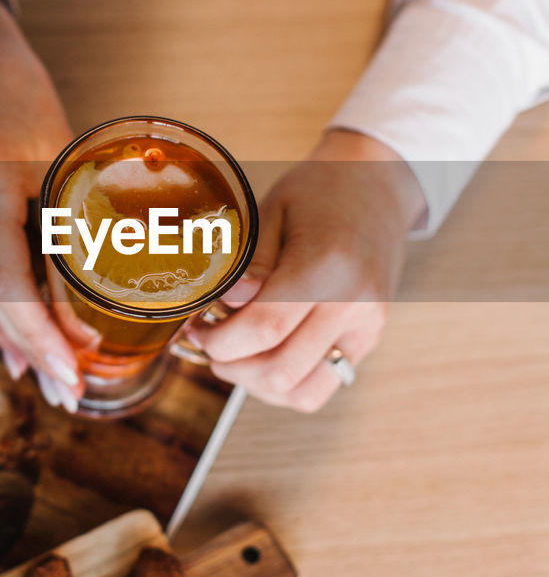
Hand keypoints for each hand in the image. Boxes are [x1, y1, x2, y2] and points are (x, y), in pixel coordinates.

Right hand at [0, 0, 82, 408]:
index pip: (14, 282)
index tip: (74, 373)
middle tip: (70, 393)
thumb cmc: (20, 90)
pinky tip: (15, 341)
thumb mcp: (59, 149)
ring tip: (49, 379)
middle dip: (34, 351)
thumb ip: (70, 216)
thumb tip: (94, 290)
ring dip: (14, 337)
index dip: (45, 336)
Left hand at [187, 130, 425, 411]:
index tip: (197, 329)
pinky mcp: (369, 339)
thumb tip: (225, 306)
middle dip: (232, 365)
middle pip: (281, 369)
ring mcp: (367, 327)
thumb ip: (250, 264)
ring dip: (258, 383)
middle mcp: (353, 304)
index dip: (220, 340)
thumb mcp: (272, 211)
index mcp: (326, 265)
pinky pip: (323, 385)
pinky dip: (286, 384)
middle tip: (211, 342)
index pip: (264, 329)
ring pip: (304, 392)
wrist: (378, 183)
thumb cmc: (321, 190)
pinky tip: (266, 356)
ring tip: (238, 352)